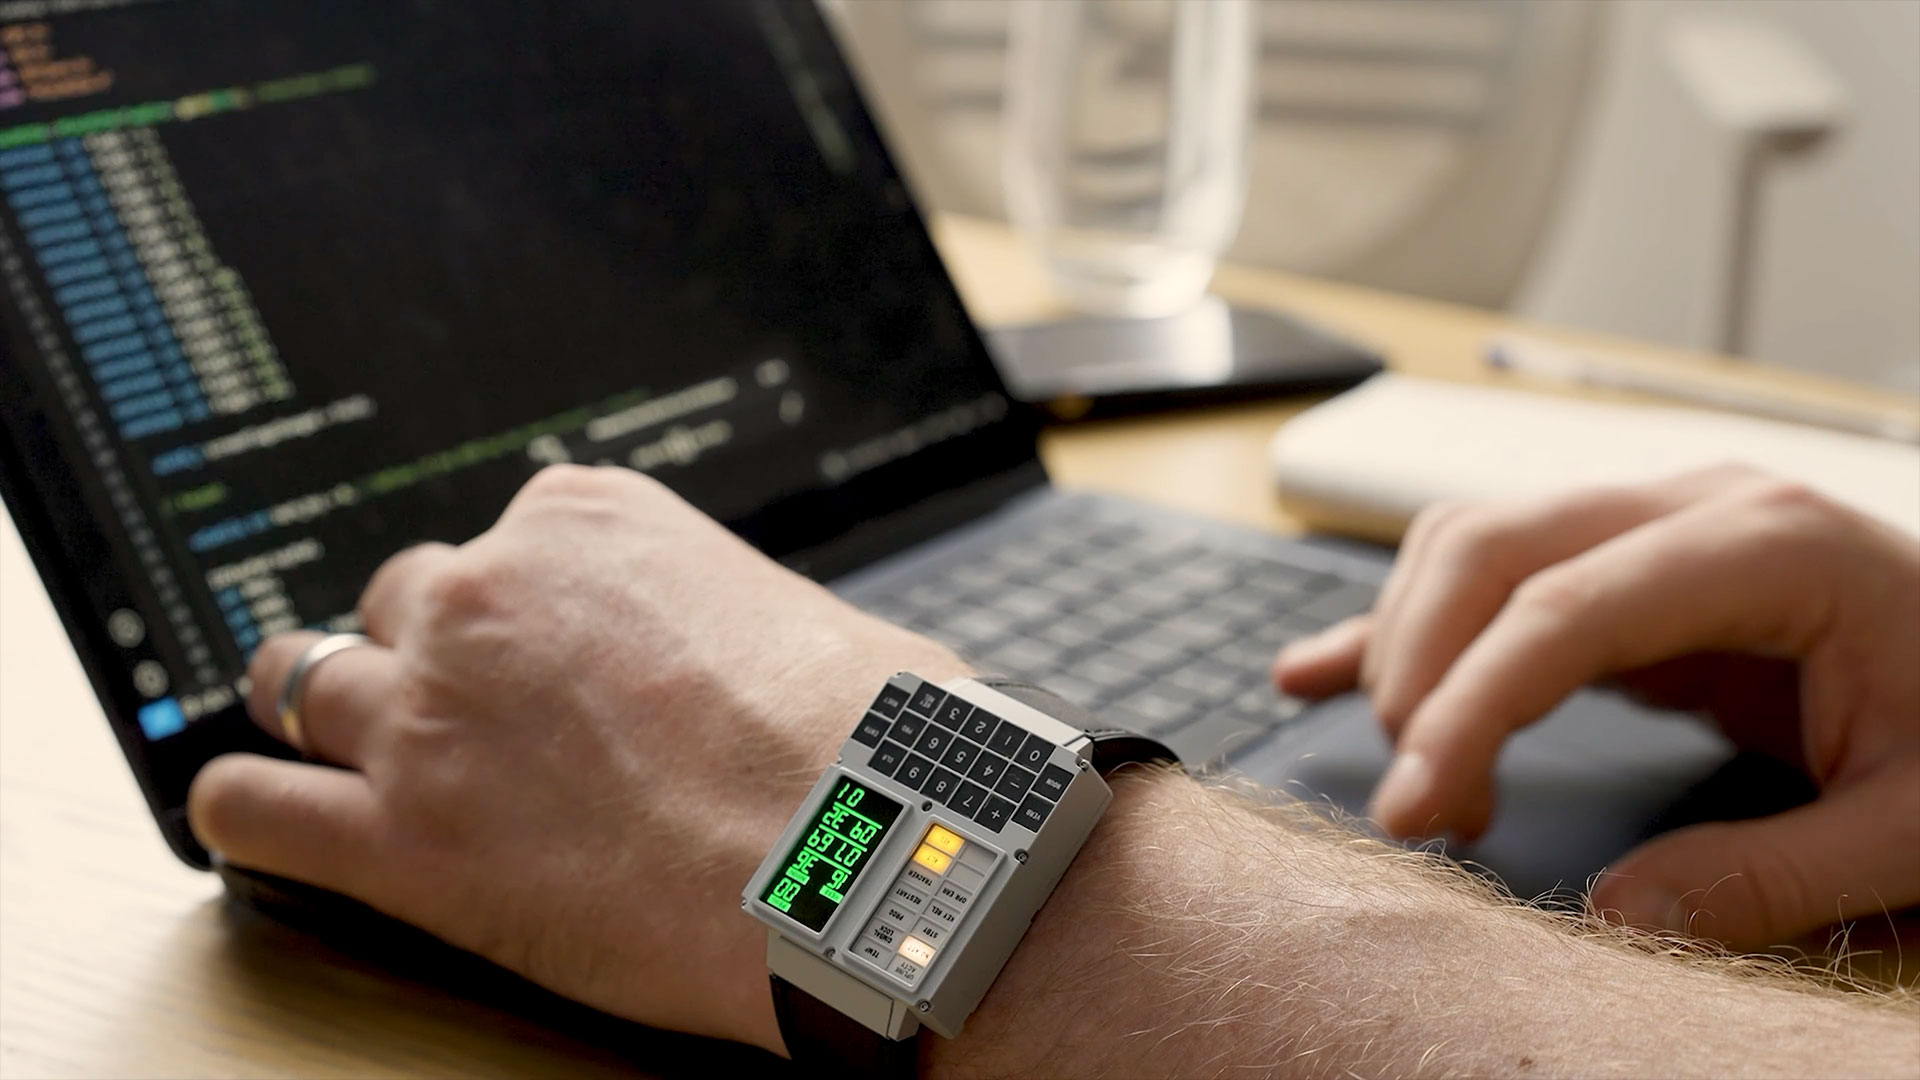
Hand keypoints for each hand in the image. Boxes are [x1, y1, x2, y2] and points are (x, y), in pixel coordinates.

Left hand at [186, 465, 967, 1050]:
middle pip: (396, 604)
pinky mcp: (401, 840)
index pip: (498, 543)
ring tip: (348, 750)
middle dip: (423, 656)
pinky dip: (250, 808)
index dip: (514, 613)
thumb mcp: (791, 613)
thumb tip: (733, 647)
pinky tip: (273, 816)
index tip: (533, 656)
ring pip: (302, 682)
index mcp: (583, 525)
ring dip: (324, 714)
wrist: (863, 854)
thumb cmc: (862, 739)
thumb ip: (712, 606)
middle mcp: (488, 600)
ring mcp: (432, 715)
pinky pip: (252, 806)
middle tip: (465, 712)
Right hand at [1272, 466, 1919, 947]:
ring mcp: (1649, 523)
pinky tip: (1318, 671)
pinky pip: (1483, 571)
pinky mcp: (1623, 563)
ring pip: (1467, 546)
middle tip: (1415, 810)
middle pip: (1488, 549)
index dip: (1471, 705)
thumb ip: (1779, 874)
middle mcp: (1690, 507)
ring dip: (1412, 654)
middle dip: (1417, 676)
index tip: (1419, 807)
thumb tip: (1616, 916)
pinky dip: (1397, 622)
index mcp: (1767, 546)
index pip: (1564, 608)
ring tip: (1436, 784)